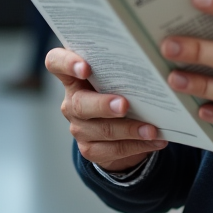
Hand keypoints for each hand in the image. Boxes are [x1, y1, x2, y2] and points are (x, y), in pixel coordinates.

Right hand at [46, 47, 168, 171]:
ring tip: (152, 129)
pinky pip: (114, 149)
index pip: (56, 63)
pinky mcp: (90, 149)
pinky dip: (138, 145)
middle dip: (103, 105)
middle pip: (80, 104)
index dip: (66, 64)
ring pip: (102, 130)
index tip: (85, 68)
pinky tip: (156, 140)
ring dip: (130, 130)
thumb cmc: (119, 90)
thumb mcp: (116, 76)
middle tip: (124, 105)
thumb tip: (149, 64)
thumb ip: (120, 68)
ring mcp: (79, 127)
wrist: (118, 127)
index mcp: (74, 77)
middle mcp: (72, 102)